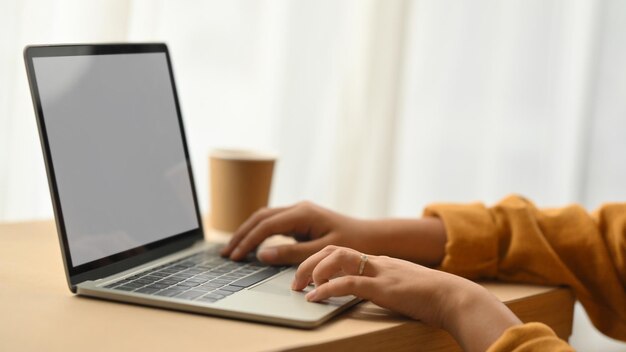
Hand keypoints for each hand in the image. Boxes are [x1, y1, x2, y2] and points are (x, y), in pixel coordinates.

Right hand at [221, 201, 366, 263]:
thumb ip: (292, 254)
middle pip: (260, 217)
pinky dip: (259, 233)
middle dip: (241, 234)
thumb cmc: (353, 244)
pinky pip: (273, 223)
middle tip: (226, 254)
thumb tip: (262, 254)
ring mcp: (299, 212)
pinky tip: (251, 245)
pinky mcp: (300, 219)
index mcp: (303, 213)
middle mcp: (298, 208)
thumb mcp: (322, 251)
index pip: (266, 226)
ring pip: (265, 218)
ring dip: (247, 232)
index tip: (236, 257)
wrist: (372, 237)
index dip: (248, 241)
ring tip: (233, 250)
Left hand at [293, 245, 521, 351]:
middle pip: (333, 249)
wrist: (455, 297)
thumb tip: (373, 292)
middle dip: (309, 262)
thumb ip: (387, 285)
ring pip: (336, 259)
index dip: (321, 259)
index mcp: (380, 261)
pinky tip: (314, 298)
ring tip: (300, 286)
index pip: (343, 250)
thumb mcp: (405, 286)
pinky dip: (326, 289)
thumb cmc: (433, 297)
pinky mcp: (383, 288)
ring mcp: (380, 272)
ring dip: (313, 271)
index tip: (306, 272)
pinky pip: (347, 284)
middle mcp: (377, 261)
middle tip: (295, 280)